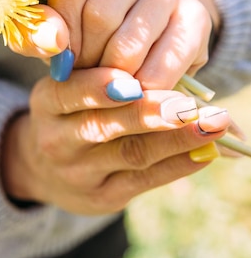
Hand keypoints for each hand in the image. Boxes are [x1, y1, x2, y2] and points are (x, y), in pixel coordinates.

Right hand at [0, 68, 228, 213]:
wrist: (46, 167)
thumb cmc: (71, 110)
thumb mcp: (71, 85)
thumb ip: (107, 72)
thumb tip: (163, 60)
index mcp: (47, 101)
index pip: (70, 93)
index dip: (99, 88)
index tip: (132, 81)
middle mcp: (57, 139)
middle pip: (103, 126)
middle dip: (147, 114)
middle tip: (185, 105)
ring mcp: (79, 173)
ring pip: (130, 153)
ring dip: (175, 139)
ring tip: (211, 125)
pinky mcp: (102, 197)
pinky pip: (144, 180)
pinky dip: (177, 164)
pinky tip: (205, 152)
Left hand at [11, 0, 217, 88]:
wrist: (137, 22)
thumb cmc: (79, 18)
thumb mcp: (49, 19)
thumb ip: (35, 30)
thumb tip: (54, 43)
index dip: (61, 27)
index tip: (58, 57)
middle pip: (102, 12)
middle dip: (85, 55)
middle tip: (80, 73)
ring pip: (132, 39)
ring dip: (111, 73)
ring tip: (102, 81)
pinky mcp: (197, 11)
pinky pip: (167, 58)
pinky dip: (145, 84)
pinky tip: (132, 90)